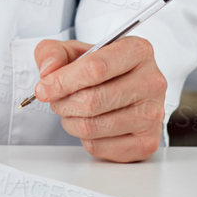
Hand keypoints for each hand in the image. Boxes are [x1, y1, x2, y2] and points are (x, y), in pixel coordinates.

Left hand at [31, 37, 167, 161]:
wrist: (118, 87)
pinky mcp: (147, 142)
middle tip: (55, 100)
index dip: (63, 81)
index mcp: (137, 51)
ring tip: (71, 111)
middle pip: (93, 100)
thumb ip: (52, 53)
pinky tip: (89, 124)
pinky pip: (100, 146)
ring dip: (70, 121)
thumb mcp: (71, 50)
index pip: (96, 68)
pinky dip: (84, 138)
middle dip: (63, 103)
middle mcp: (151, 82)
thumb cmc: (97, 68)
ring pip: (93, 126)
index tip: (43, 88)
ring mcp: (153, 114)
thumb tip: (49, 71)